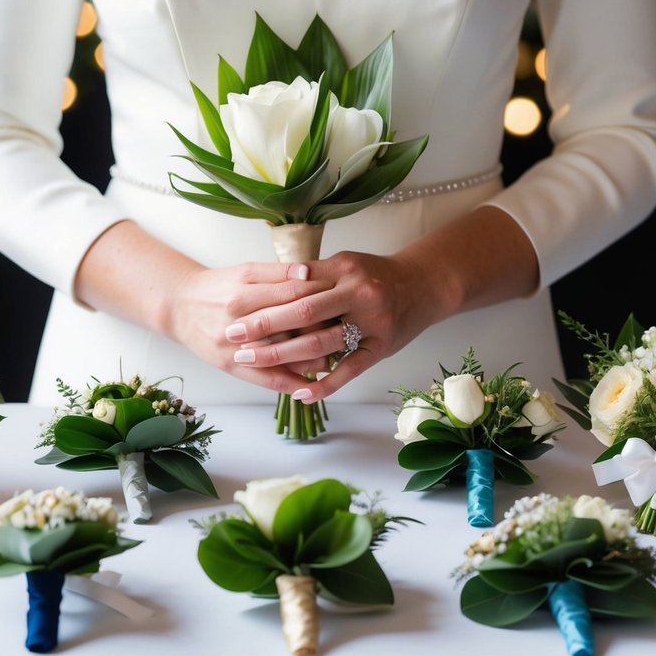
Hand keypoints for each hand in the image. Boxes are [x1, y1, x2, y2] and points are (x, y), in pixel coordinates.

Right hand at [167, 260, 335, 393]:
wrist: (179, 308)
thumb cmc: (217, 286)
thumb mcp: (244, 271)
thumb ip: (277, 272)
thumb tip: (309, 272)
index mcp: (244, 292)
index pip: (292, 295)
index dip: (321, 296)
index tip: (343, 296)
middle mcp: (239, 321)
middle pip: (290, 327)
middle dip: (323, 327)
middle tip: (349, 326)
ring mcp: (235, 347)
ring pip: (283, 356)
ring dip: (313, 358)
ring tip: (338, 355)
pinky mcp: (232, 366)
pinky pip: (268, 379)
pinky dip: (293, 382)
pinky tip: (314, 383)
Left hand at [222, 250, 442, 401]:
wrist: (425, 284)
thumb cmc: (377, 274)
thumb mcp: (346, 264)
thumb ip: (313, 274)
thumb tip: (272, 283)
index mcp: (345, 270)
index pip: (296, 285)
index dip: (265, 299)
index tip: (235, 311)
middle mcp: (359, 294)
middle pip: (304, 312)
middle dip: (264, 326)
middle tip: (231, 336)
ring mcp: (371, 323)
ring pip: (321, 342)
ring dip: (283, 355)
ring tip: (251, 362)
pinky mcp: (381, 347)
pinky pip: (350, 369)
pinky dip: (325, 383)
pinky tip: (299, 392)